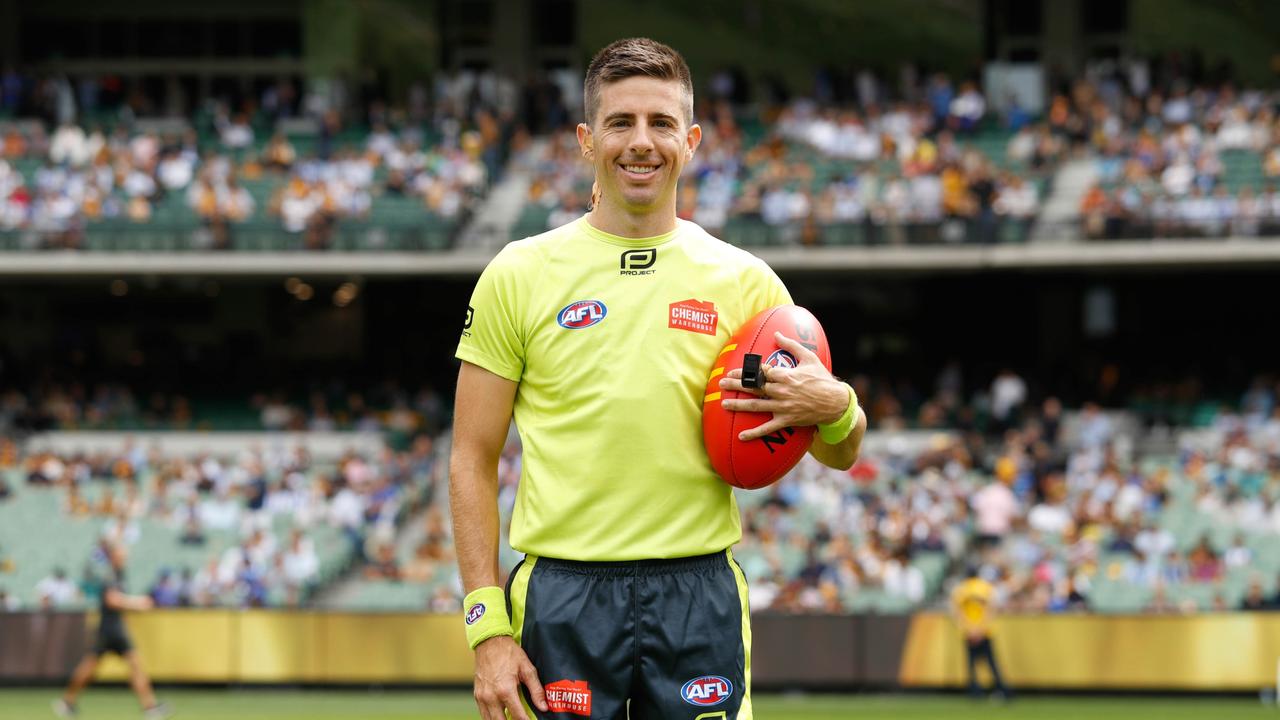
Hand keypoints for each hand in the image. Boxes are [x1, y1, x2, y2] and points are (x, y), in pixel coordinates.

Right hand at [473, 635, 547, 719]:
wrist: (489, 642)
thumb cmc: (508, 653)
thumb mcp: (527, 668)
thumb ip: (536, 690)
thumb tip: (544, 706)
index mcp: (505, 690)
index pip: (517, 716)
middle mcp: (491, 696)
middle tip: (522, 719)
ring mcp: (482, 697)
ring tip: (512, 718)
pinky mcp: (477, 695)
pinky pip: (483, 713)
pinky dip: (491, 718)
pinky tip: (501, 715)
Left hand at [719, 332, 848, 440]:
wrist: (836, 403)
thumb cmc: (822, 379)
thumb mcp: (809, 358)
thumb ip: (791, 345)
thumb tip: (776, 334)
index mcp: (786, 375)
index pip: (761, 372)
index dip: (745, 371)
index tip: (733, 371)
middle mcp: (782, 391)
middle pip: (754, 387)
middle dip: (736, 385)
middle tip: (721, 383)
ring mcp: (783, 406)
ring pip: (756, 406)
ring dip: (738, 405)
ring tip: (724, 403)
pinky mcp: (787, 420)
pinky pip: (768, 428)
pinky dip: (754, 433)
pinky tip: (741, 436)